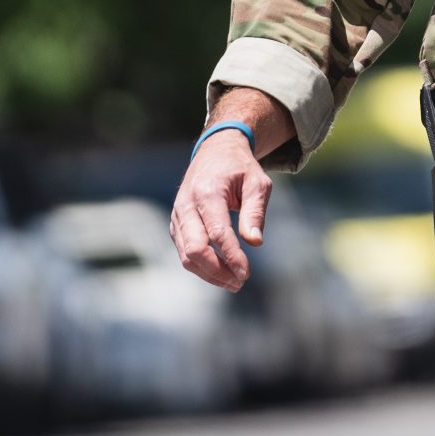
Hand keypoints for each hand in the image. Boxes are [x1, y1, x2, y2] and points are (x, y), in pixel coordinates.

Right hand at [170, 132, 269, 291]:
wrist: (214, 152)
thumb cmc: (240, 168)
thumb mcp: (258, 183)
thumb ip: (255, 212)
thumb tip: (255, 242)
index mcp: (207, 192)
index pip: (217, 233)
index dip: (232, 257)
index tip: (246, 273)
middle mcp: (186, 205)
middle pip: (194, 249)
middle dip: (217, 271)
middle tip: (240, 281)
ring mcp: (178, 216)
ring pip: (186, 255)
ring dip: (209, 274)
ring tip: (234, 282)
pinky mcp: (176, 225)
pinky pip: (184, 252)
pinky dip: (201, 267)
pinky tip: (221, 272)